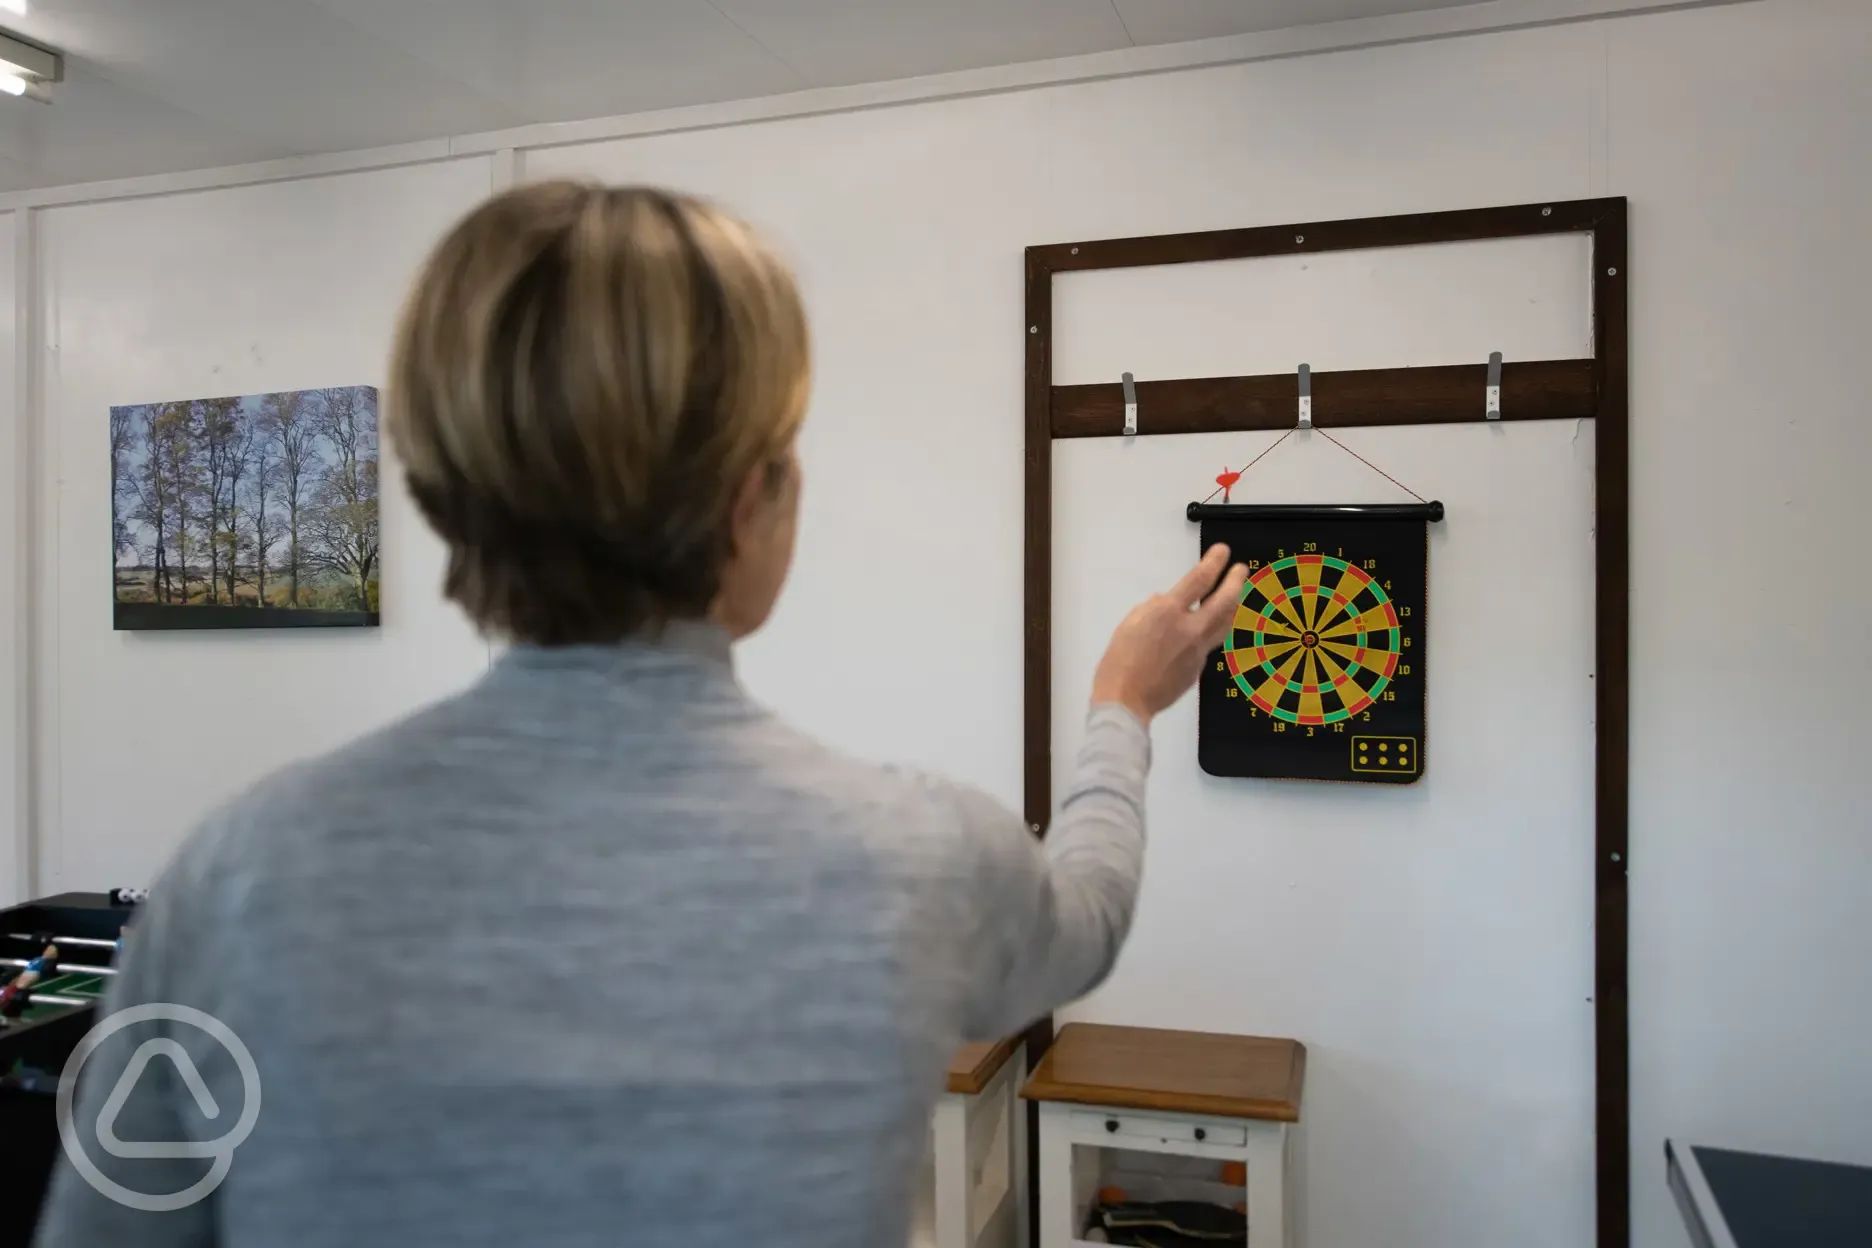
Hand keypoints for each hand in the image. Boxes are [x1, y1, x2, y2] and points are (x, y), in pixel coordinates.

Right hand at [1090, 545, 1248, 724]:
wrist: (1127, 701)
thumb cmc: (1119, 661)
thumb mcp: (1130, 624)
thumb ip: (1153, 609)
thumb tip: (1167, 603)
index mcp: (1168, 613)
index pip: (1198, 580)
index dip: (1214, 562)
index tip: (1223, 551)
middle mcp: (1190, 629)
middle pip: (1224, 601)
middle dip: (1235, 581)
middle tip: (1241, 570)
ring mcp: (1198, 651)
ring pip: (1224, 625)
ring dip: (1233, 608)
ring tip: (1236, 598)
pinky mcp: (1198, 669)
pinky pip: (1208, 646)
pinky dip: (1208, 634)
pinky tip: (1201, 635)